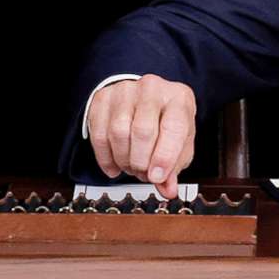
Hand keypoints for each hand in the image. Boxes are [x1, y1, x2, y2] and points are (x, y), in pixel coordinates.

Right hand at [85, 74, 198, 191]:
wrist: (145, 99)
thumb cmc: (166, 122)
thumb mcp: (180, 143)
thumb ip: (174, 167)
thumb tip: (168, 190)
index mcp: (178, 98)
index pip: (174, 127)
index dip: (164, 157)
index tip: (156, 177)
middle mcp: (152, 88)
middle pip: (142, 131)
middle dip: (141, 162)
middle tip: (143, 174)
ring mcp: (125, 91)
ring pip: (118, 133)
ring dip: (123, 160)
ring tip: (131, 167)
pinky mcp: (103, 98)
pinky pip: (99, 134)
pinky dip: (105, 158)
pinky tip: (114, 166)